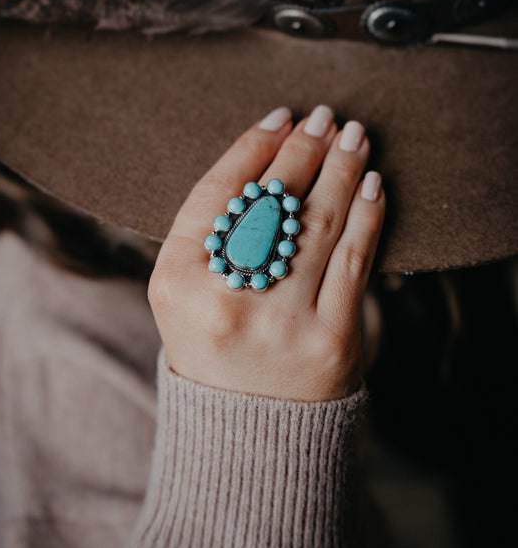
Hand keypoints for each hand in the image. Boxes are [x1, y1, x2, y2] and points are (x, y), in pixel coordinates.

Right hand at [149, 105, 384, 400]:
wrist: (250, 430)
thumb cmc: (217, 345)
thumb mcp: (186, 293)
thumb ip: (210, 232)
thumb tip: (271, 152)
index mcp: (176, 282)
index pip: (218, 192)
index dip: (253, 146)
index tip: (281, 116)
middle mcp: (224, 299)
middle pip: (272, 200)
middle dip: (304, 148)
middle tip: (324, 117)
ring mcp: (280, 322)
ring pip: (318, 221)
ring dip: (341, 168)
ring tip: (352, 136)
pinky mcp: (331, 339)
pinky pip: (354, 258)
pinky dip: (366, 213)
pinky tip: (372, 183)